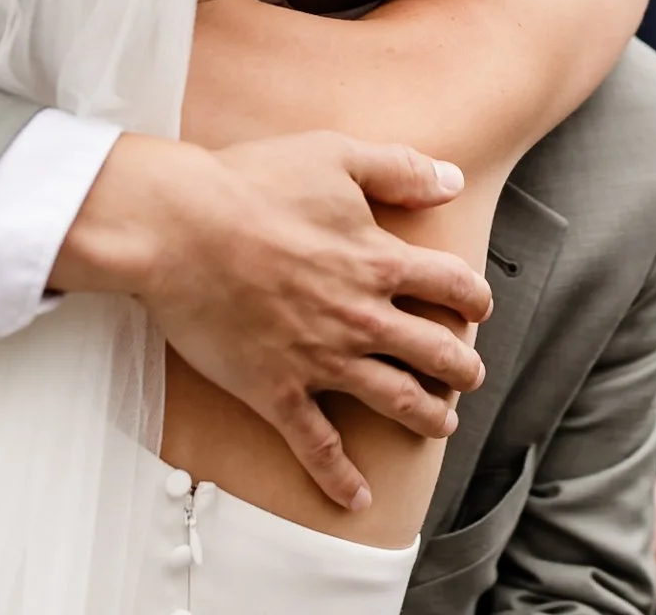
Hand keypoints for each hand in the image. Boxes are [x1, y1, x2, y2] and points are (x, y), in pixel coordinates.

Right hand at [52, 131, 492, 510]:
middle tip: (469, 374)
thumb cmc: (251, 184)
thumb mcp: (334, 155)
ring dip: (429, 416)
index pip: (453, 285)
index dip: (474, 297)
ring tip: (442, 424)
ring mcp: (320, 360)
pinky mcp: (275, 391)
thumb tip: (451, 179)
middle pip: (437, 353)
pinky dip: (340, 478)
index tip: (477, 307)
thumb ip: (398, 168)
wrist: (178, 228)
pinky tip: (358, 500)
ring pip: (395, 401)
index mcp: (379, 261)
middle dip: (463, 367)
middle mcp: (360, 317)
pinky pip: (316, 446)